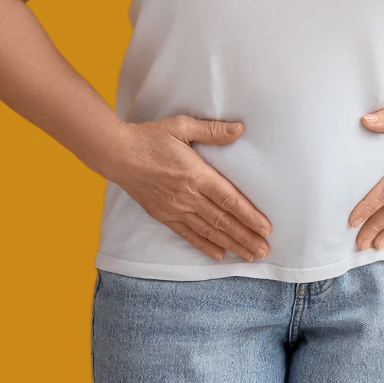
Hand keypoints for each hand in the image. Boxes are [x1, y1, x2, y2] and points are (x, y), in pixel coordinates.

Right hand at [103, 116, 272, 262]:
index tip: (266, 228)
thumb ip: (212, 130)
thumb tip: (240, 129)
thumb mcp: (182, 126)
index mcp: (196, 175)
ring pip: (208, 231)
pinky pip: (188, 234)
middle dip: (246, 237)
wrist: (117, 154)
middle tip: (264, 251)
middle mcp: (187, 196)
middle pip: (222, 221)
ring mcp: (175, 208)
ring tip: (249, 256)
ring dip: (231, 245)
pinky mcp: (163, 215)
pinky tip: (219, 255)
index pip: (229, 200)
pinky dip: (204, 246)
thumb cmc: (151, 137)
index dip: (249, 216)